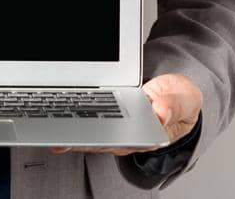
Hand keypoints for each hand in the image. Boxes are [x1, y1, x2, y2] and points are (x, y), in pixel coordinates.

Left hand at [49, 73, 202, 156]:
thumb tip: (161, 112)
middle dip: (79, 139)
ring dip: (70, 131)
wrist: (177, 93)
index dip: (103, 142)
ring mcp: (116, 127)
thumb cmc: (181, 100)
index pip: (123, 141)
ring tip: (49, 131)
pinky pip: (89, 118)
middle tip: (58, 138)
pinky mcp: (108, 114)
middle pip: (100, 140)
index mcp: (148, 136)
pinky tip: (56, 116)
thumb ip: (174, 106)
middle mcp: (128, 136)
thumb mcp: (185, 100)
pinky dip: (72, 117)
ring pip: (90, 132)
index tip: (88, 140)